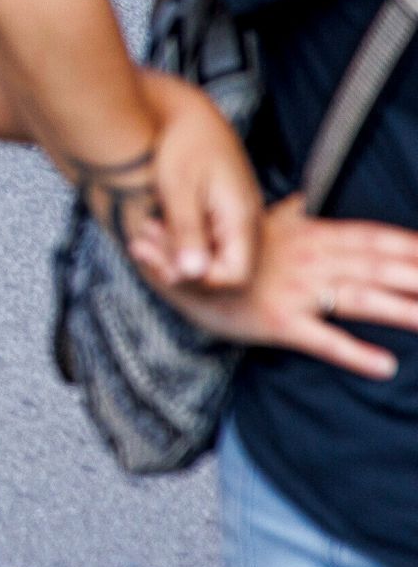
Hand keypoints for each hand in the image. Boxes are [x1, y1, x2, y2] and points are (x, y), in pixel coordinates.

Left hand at [124, 67, 261, 291]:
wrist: (181, 104)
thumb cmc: (182, 138)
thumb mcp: (178, 187)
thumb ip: (187, 232)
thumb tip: (193, 275)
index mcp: (241, 216)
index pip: (234, 274)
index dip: (200, 280)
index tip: (163, 265)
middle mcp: (241, 219)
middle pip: (221, 268)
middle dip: (180, 266)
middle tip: (142, 247)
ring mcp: (230, 213)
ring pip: (208, 254)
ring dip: (173, 251)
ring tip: (141, 234)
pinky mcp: (214, 207)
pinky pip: (201, 236)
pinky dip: (175, 237)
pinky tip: (149, 225)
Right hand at [159, 198, 417, 376]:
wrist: (173, 264)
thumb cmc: (220, 250)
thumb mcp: (255, 225)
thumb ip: (291, 215)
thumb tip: (308, 201)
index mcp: (309, 236)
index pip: (372, 237)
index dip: (410, 243)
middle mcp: (308, 260)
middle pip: (378, 266)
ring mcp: (295, 291)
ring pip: (360, 300)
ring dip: (404, 311)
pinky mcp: (278, 323)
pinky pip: (322, 340)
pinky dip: (355, 354)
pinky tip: (385, 366)